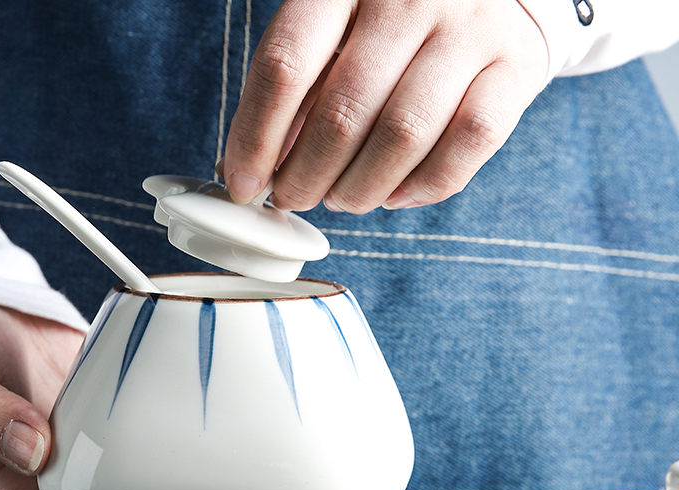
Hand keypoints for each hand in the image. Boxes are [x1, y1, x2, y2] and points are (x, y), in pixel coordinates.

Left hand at [223, 0, 547, 212]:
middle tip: (293, 196)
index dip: (255, 138)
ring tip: (341, 199)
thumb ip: (297, 89)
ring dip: (359, 189)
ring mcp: (470, 28)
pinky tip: (395, 195)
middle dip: (306, 176)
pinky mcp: (515, 67)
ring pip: (403, 136)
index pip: (285, 66)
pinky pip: (466, 146)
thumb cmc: (390, 22)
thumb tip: (248, 168)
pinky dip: (422, 187)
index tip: (242, 186)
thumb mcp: (334, 29)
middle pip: (343, 111)